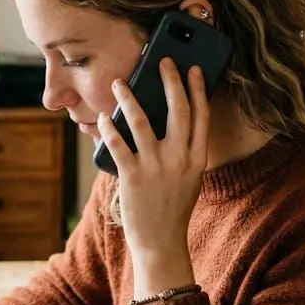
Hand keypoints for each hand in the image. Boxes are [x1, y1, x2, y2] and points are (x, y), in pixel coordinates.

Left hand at [97, 57, 207, 298]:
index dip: (198, 89)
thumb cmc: (172, 208)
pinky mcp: (133, 177)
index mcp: (197, 159)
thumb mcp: (188, 178)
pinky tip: (103, 118)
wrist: (161, 243)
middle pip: (178, 111)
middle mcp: (180, 160)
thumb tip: (169, 119)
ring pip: (142, 122)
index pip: (201, 116)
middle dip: (170, 81)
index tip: (193, 68)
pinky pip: (118, 144)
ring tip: (119, 83)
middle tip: (162, 61)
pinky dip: (109, 128)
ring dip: (129, 98)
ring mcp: (156, 167)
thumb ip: (184, 151)